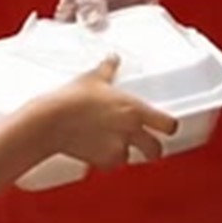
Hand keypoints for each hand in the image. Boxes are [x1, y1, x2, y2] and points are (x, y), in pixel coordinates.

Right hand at [35, 55, 179, 171]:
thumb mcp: (93, 78)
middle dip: (153, 149)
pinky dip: (106, 160)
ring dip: (124, 152)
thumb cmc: (73, 98)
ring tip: (111, 142)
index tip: (166, 126)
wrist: (52, 120)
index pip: (168, 125)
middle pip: (157, 150)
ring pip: (131, 157)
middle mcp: (131, 131)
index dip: (169, 126)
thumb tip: (113, 57)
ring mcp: (118, 148)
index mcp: (135, 109)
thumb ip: (108, 68)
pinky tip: (96, 149)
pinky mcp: (103, 161)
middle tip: (146, 146)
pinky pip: (111, 164)